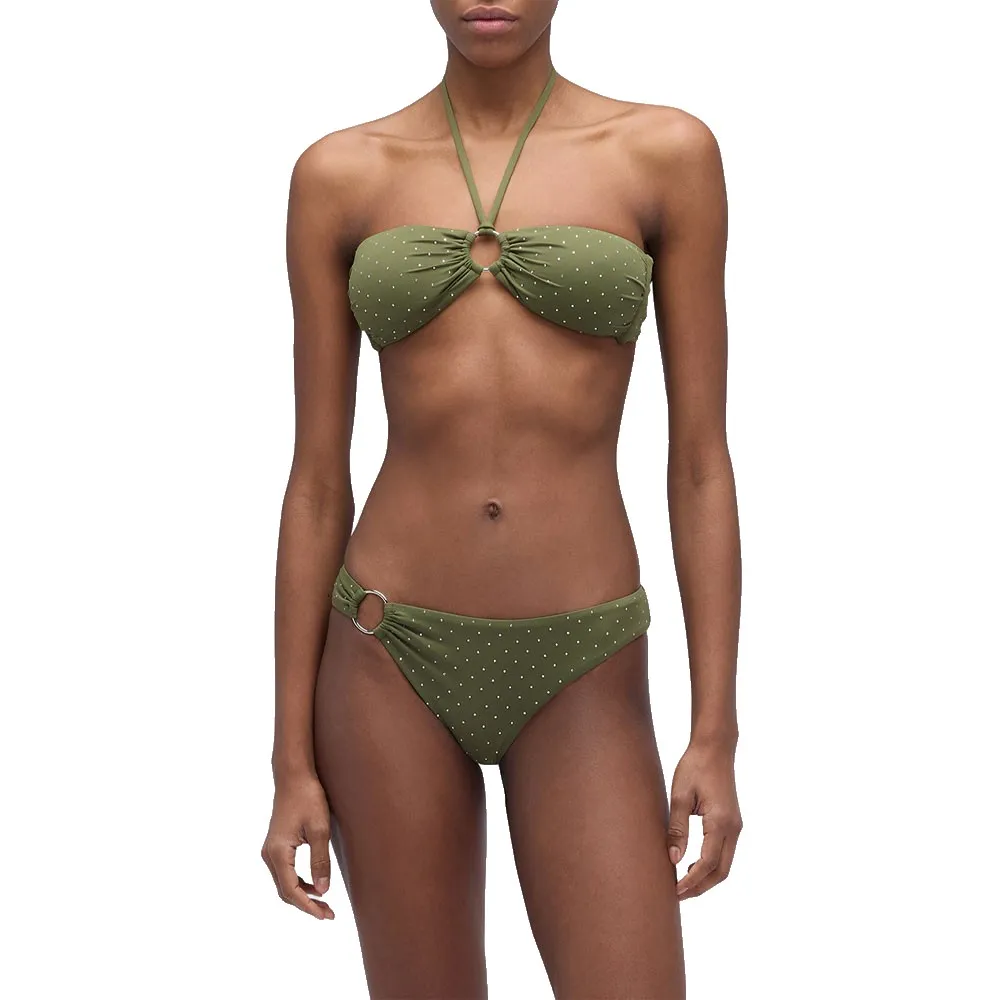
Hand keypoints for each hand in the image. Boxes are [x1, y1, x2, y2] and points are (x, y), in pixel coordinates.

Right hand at [261, 772, 335, 919]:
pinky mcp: (275, 846)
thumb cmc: (308, 798)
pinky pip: (284, 872)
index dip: (308, 907)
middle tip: (328, 913)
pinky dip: (298, 883)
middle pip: (285, 891)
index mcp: (278, 853)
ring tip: (324, 903)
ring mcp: (270, 850)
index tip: (325, 915)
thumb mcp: (320, 830)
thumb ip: (320, 861)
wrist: (293, 776)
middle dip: (306, 905)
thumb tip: (323, 891)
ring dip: (302, 895)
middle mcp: (269, 854)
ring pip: (283, 883)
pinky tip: (314, 885)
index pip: (291, 890)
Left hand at [666, 740, 741, 899]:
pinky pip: (725, 852)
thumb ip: (677, 828)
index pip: (707, 863)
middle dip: (700, 887)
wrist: (715, 748)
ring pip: (725, 864)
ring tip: (683, 885)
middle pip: (721, 871)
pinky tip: (693, 866)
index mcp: (720, 822)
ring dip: (706, 878)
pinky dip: (711, 866)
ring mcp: (736, 826)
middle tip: (677, 895)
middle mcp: (733, 828)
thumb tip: (673, 859)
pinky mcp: (733, 822)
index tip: (674, 890)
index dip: (691, 881)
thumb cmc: (695, 767)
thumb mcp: (680, 796)